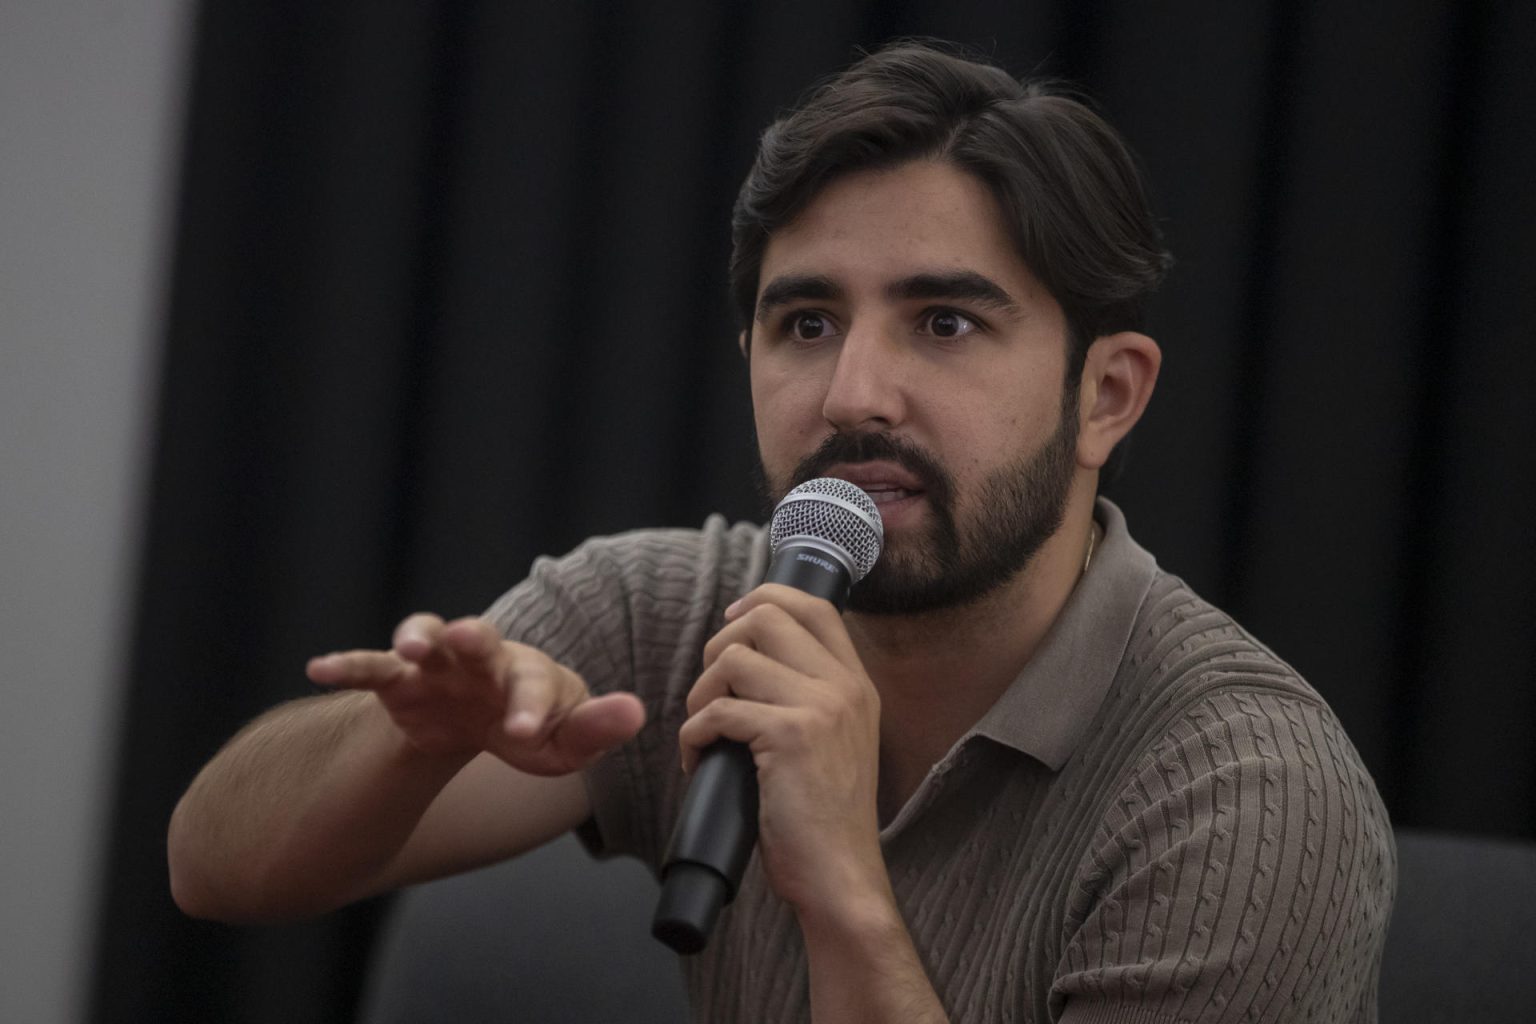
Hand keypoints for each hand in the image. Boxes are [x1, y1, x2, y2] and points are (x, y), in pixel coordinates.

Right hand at [306, 613, 643, 775]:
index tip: (524, 734)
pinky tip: (320, 668)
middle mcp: (485, 657)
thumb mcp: (562, 742)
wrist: (479, 722)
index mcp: (531, 673)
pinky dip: (348, 664)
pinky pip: (371, 666)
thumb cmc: (530, 726)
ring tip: (409, 645)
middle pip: (483, 641)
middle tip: (472, 637)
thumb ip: (595, 729)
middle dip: (476, 640)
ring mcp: (439, 664)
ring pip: (427, 635)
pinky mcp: (400, 678)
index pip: (536, 686)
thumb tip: (637, 713)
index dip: (531, 709)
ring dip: (418, 635)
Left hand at [679, 585, 885, 915]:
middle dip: (719, 647)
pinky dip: (693, 735)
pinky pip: (718, 711)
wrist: (840, 875)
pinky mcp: (789, 737)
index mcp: (856, 684)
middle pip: (766, 618)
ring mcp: (820, 708)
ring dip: (701, 695)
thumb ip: (808, 697)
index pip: (814, 605)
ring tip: (704, 732)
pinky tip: (699, 761)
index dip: (764, 600)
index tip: (732, 624)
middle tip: (711, 693)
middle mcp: (844, 687)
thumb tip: (748, 655)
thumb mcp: (834, 742)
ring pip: (734, 659)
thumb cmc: (823, 817)